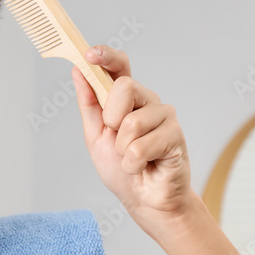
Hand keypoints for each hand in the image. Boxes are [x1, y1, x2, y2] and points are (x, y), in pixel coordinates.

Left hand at [71, 45, 194, 223]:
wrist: (144, 200)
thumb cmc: (122, 169)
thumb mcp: (96, 137)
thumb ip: (89, 105)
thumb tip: (78, 72)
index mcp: (126, 99)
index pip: (120, 66)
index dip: (106, 56)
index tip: (89, 54)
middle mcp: (147, 101)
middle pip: (126, 86)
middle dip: (112, 118)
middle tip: (117, 138)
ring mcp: (164, 116)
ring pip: (132, 122)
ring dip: (123, 150)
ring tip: (132, 159)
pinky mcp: (175, 135)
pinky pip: (143, 145)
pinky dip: (134, 163)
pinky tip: (144, 167)